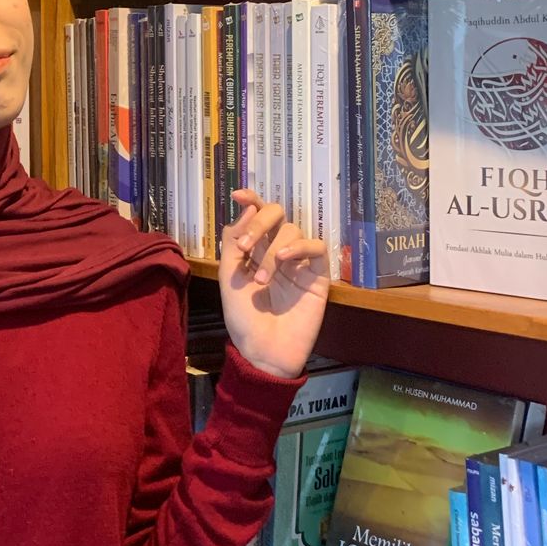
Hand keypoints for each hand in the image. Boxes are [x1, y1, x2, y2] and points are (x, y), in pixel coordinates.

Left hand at [218, 189, 330, 379]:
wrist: (263, 350)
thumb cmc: (243, 319)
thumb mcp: (229, 277)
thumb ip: (234, 242)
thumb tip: (247, 208)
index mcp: (255, 249)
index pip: (257, 215)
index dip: (251, 200)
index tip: (239, 195)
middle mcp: (277, 250)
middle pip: (276, 215)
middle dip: (260, 222)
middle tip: (246, 246)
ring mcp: (298, 262)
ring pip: (291, 231)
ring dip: (271, 250)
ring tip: (261, 279)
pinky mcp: (317, 275)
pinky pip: (315, 247)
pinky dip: (298, 247)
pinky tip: (283, 260)